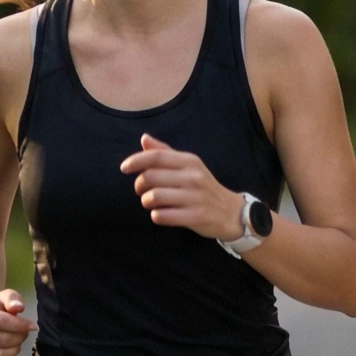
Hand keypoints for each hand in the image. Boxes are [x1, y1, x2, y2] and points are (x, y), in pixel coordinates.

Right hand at [0, 288, 32, 355]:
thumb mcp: (6, 297)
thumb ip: (13, 299)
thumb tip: (18, 308)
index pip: (3, 321)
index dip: (22, 325)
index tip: (33, 326)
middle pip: (2, 340)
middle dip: (19, 338)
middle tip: (23, 334)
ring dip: (14, 350)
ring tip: (16, 342)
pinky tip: (9, 354)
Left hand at [120, 135, 243, 240]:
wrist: (232, 212)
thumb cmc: (204, 187)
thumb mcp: (189, 166)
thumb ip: (166, 153)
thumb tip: (144, 139)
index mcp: (190, 161)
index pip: (157, 156)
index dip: (136, 160)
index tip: (124, 168)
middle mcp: (193, 177)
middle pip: (151, 177)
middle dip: (140, 185)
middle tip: (142, 191)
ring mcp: (195, 197)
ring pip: (154, 197)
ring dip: (147, 202)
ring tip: (151, 204)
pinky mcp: (196, 216)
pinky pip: (163, 216)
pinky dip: (157, 216)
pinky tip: (161, 215)